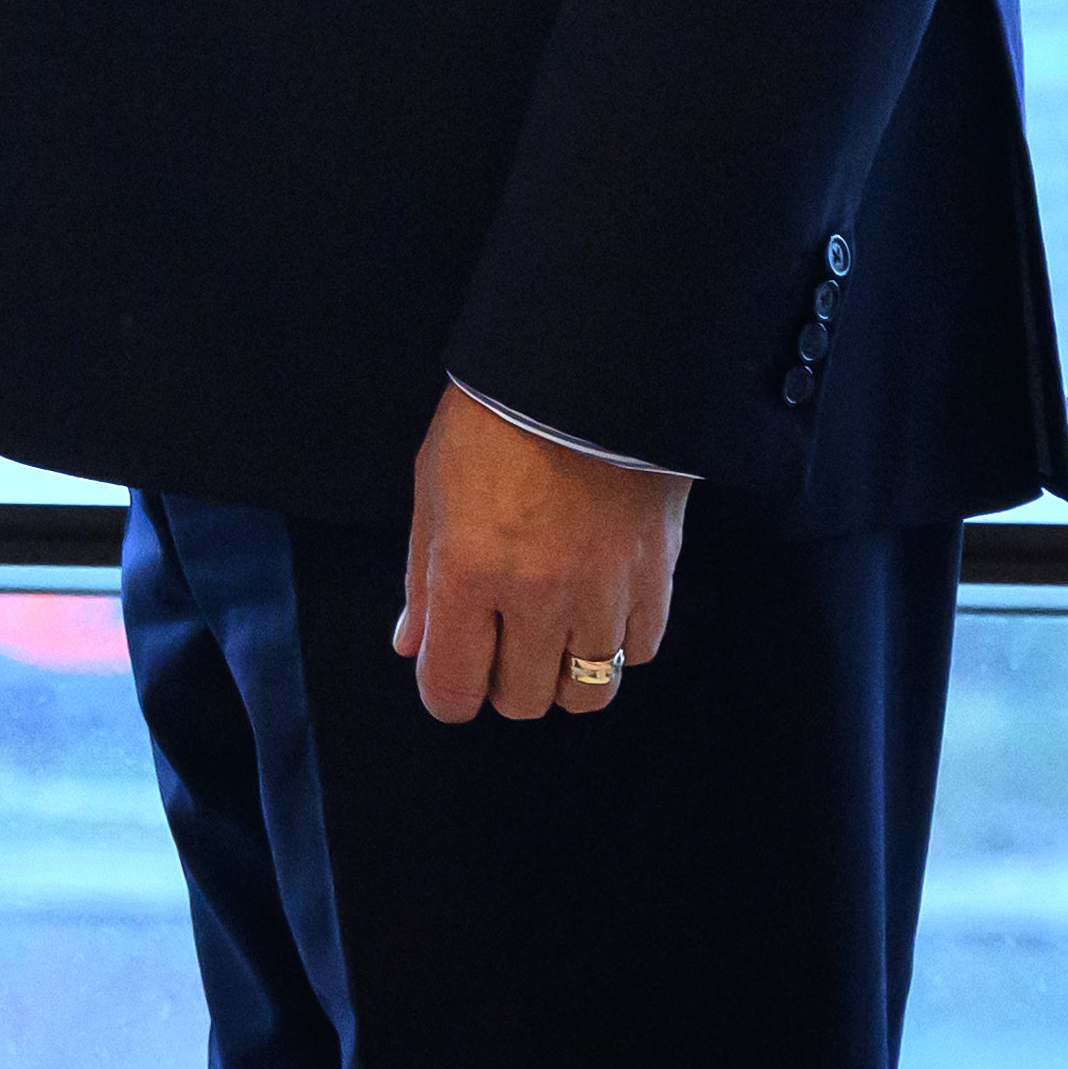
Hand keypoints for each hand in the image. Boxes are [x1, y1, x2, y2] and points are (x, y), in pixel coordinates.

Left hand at [393, 384, 687, 725]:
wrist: (590, 368)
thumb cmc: (495, 419)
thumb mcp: (433, 486)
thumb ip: (422, 575)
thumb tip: (412, 644)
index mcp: (469, 571)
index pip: (452, 688)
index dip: (444, 693)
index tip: (447, 674)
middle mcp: (537, 597)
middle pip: (521, 700)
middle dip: (502, 681)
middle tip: (498, 639)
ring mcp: (603, 594)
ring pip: (587, 692)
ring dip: (562, 673)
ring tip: (552, 631)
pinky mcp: (656, 580)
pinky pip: (637, 653)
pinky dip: (616, 645)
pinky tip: (598, 608)